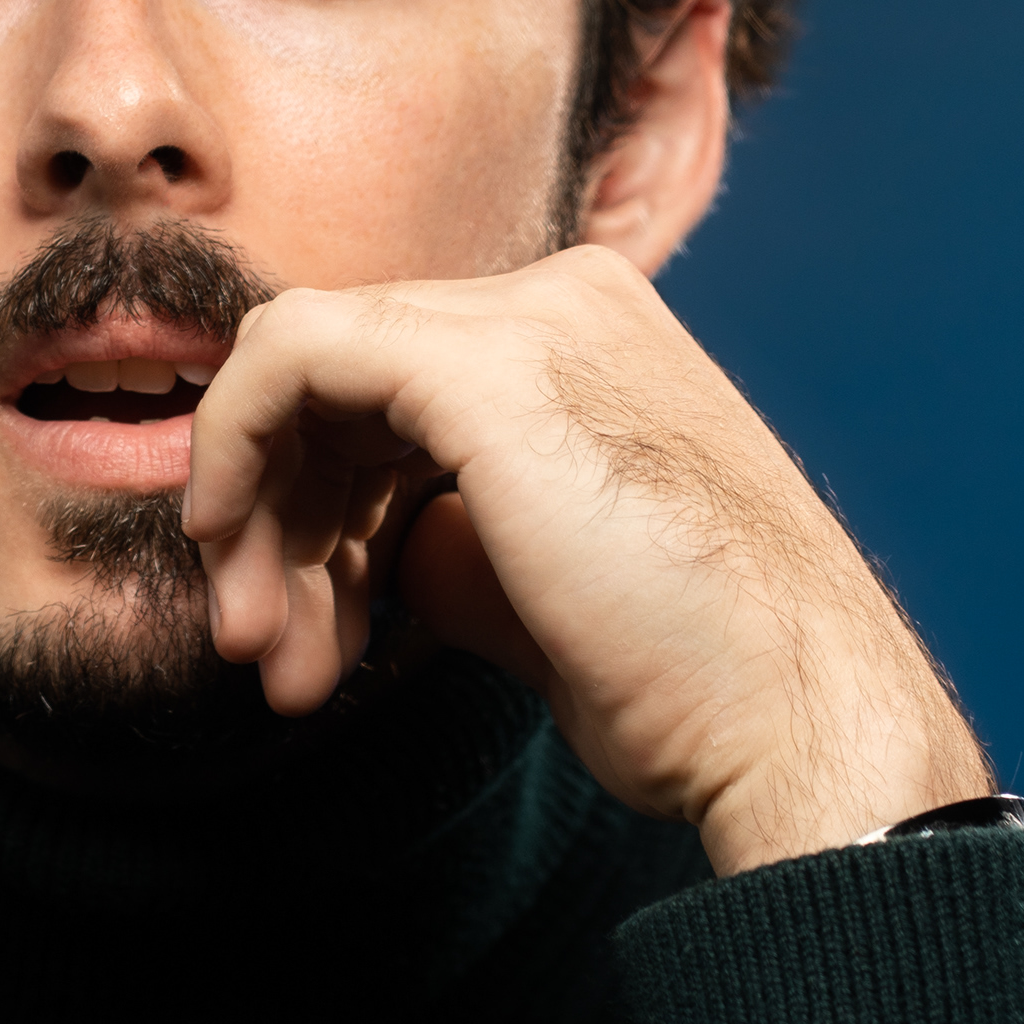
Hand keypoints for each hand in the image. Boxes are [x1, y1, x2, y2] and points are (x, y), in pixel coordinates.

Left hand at [180, 244, 991, 874]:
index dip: (322, 509)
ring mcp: (527, 318)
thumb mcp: (545, 589)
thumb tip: (376, 546)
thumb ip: (452, 537)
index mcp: (590, 343)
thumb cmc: (695, 684)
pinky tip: (233, 554)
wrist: (791, 720)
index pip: (397, 393)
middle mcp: (562, 304)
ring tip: (269, 661)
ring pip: (301, 369)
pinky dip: (231, 447)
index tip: (305, 632)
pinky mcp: (478, 364)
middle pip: (343, 382)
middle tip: (265, 652)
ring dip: (258, 520)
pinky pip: (288, 356)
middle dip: (280, 522)